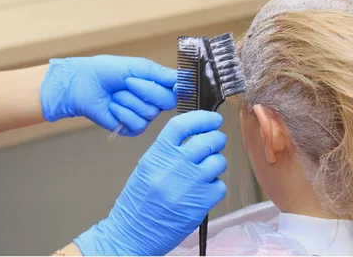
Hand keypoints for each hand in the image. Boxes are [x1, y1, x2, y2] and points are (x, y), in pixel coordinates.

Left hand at [40, 56, 176, 135]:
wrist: (82, 84)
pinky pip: (137, 125)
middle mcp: (152, 102)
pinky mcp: (129, 128)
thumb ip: (161, 73)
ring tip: (116, 94)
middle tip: (128, 82)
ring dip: (129, 100)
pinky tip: (112, 106)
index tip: (169, 83)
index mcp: (156, 85)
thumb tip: (182, 78)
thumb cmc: (106, 71)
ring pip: (150, 114)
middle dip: (145, 90)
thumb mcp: (137, 66)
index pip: (176, 90)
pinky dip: (122, 113)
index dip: (173, 88)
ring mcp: (141, 116)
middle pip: (167, 102)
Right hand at [74, 111, 227, 255]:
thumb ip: (169, 150)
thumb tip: (196, 135)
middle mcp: (174, 166)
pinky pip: (220, 185)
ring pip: (218, 161)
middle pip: (207, 140)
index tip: (213, 119)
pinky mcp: (201, 203)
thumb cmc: (138, 202)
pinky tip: (203, 191)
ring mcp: (190, 184)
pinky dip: (215, 187)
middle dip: (216, 139)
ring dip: (216, 164)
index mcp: (157, 154)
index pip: (183, 125)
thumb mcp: (147, 167)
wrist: (132, 234)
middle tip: (215, 143)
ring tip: (206, 171)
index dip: (202, 118)